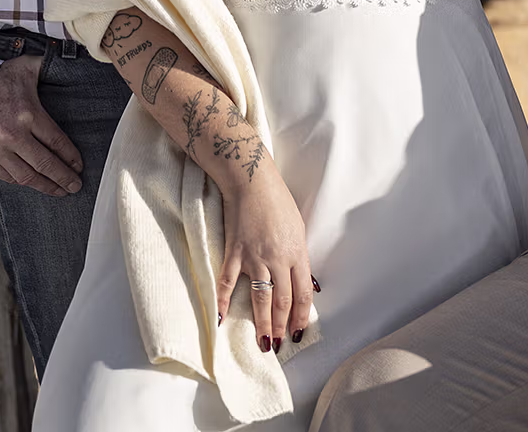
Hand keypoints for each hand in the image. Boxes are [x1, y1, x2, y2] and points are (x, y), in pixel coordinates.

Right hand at [0, 56, 83, 195]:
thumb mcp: (24, 67)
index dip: (71, 158)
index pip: (57, 143)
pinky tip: (33, 182)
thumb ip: (48, 66)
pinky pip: (6, 176)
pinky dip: (22, 181)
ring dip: (45, 186)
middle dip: (64, 178)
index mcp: (28, 114)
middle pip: (46, 164)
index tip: (79, 166)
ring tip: (58, 190)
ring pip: (26, 176)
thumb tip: (69, 59)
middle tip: (76, 186)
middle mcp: (13, 136)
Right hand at [216, 160, 317, 352]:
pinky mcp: (234, 252)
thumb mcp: (299, 228)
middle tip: (278, 345)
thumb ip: (299, 256)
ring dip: (261, 322)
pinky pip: (228, 282)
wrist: (252, 182)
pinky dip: (223, 302)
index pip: (302, 293)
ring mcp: (254, 257)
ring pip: (260, 297)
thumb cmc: (278, 202)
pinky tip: (221, 319)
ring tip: (262, 342)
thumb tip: (306, 282)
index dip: (301, 316)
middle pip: (282, 300)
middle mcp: (278, 259)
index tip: (298, 332)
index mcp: (297, 253)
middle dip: (281, 326)